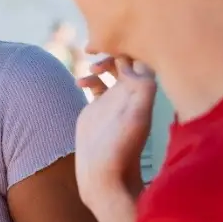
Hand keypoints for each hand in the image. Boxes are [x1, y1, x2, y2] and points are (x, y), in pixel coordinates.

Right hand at [74, 56, 155, 206]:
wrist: (103, 173)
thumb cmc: (122, 148)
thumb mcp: (137, 118)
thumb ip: (142, 89)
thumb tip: (133, 66)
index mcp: (143, 93)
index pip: (143, 59)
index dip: (131, 48)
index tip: (114, 48)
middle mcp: (131, 94)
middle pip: (128, 61)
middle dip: (114, 52)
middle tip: (97, 55)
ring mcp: (114, 100)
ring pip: (112, 70)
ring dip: (101, 63)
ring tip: (91, 70)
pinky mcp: (98, 108)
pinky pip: (96, 84)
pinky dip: (88, 77)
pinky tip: (79, 83)